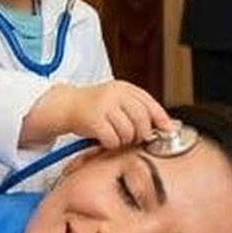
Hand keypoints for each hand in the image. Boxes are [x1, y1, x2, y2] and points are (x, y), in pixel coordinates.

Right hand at [25, 81, 170, 149]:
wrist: (65, 105)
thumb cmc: (93, 107)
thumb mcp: (117, 101)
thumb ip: (138, 110)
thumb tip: (166, 126)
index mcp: (124, 88)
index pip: (150, 104)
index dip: (161, 120)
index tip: (166, 131)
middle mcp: (115, 94)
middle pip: (142, 120)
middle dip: (141, 134)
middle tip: (135, 138)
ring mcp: (103, 105)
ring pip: (128, 132)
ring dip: (124, 141)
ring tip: (117, 138)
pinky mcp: (93, 119)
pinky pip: (112, 139)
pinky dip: (111, 144)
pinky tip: (106, 140)